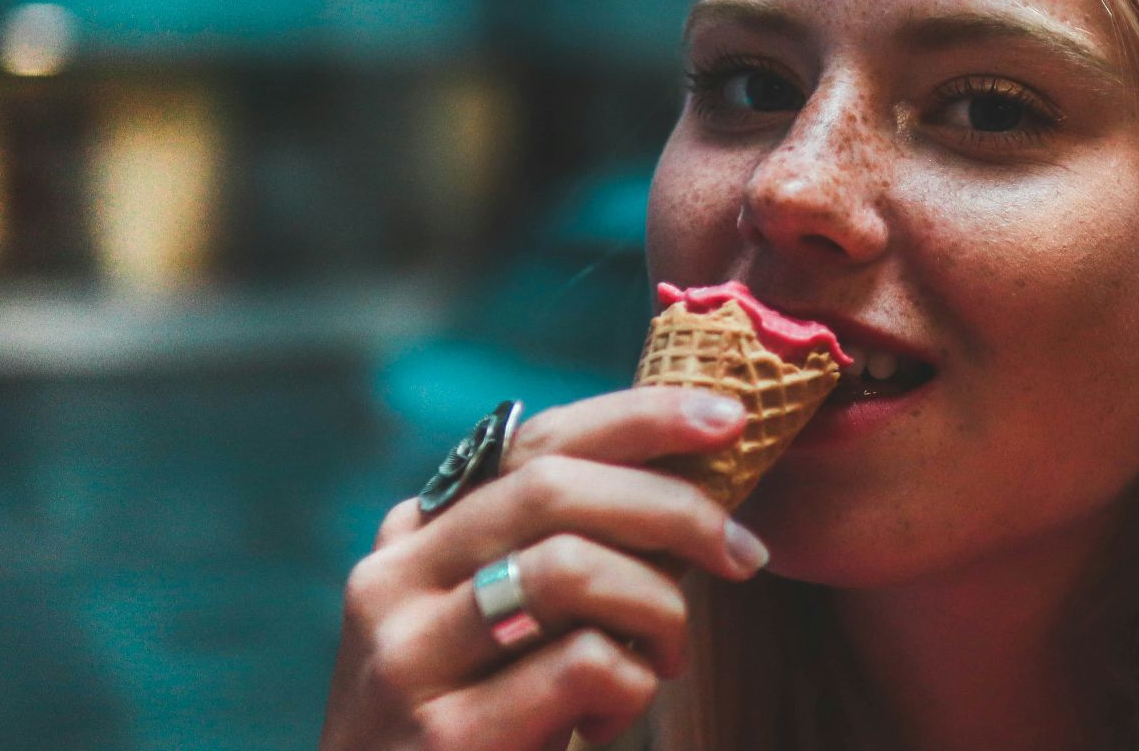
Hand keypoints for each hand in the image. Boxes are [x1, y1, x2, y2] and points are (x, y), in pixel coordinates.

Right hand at [318, 386, 766, 750]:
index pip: (536, 442)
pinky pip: (581, 665)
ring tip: (667, 658)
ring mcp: (409, 657)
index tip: (728, 420)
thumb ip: (571, 549)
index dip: (639, 419)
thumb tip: (695, 477)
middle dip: (673, 508)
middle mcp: (395, 581)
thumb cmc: (489, 726)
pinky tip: (610, 721)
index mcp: (416, 536)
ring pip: (569, 568)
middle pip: (554, 489)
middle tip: (743, 554)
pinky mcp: (445, 735)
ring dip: (657, 607)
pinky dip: (631, 685)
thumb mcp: (512, 623)